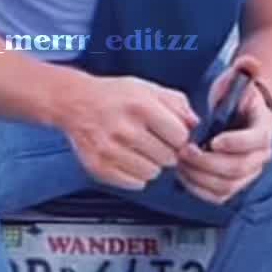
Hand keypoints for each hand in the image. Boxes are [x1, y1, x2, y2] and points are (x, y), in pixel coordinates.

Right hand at [62, 75, 194, 189]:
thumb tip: (195, 123)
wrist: (76, 103)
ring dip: (152, 164)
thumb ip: (176, 103)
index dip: (179, 136)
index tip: (172, 133)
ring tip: (141, 150)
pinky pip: (135, 183)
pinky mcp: (100, 167)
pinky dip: (136, 175)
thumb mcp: (148, 88)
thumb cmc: (113, 95)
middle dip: (166, 151)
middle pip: (168, 157)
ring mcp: (111, 150)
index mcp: (140, 106)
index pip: (180, 136)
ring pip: (153, 173)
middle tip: (154, 141)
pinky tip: (129, 159)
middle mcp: (125, 129)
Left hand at [176, 67, 271, 204]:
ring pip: (227, 185)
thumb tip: (250, 63)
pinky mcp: (233, 184)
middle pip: (239, 168)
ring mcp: (248, 173)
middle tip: (185, 151)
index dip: (235, 143)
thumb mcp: (239, 79)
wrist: (238, 115)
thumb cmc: (236, 96)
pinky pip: (218, 196)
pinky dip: (199, 189)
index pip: (255, 141)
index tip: (212, 140)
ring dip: (200, 176)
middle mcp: (261, 155)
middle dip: (209, 162)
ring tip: (181, 161)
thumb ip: (245, 68)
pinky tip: (184, 174)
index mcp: (264, 128)